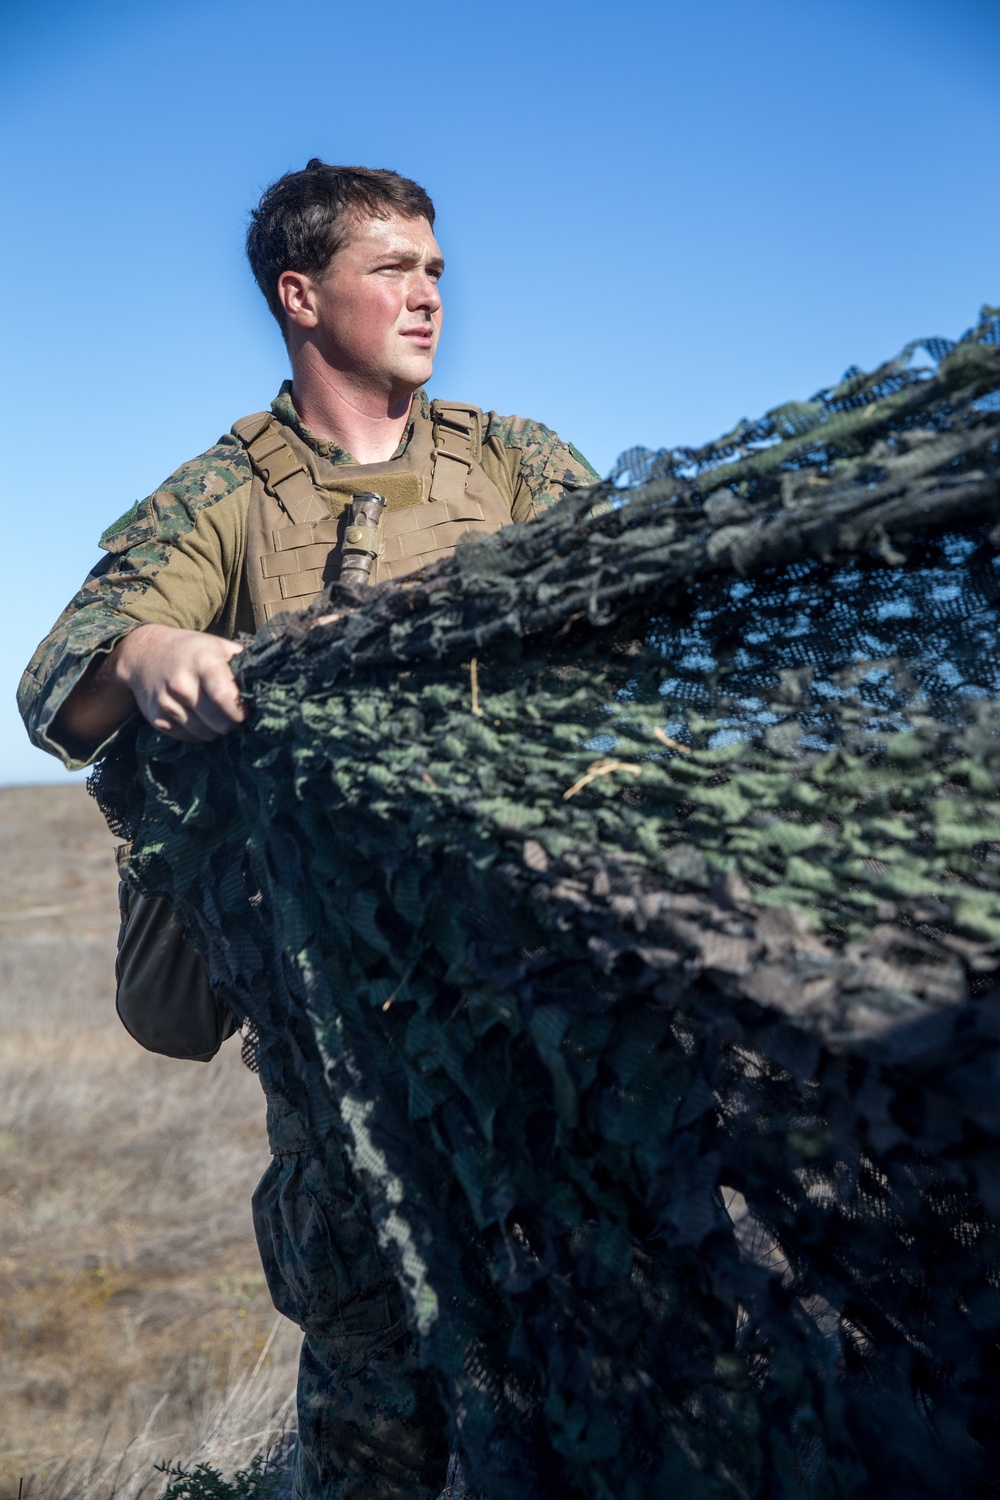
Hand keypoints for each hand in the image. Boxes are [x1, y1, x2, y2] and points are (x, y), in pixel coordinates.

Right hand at [112, 624, 245, 741]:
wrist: (144, 653)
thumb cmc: (191, 650)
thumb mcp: (218, 646)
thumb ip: (243, 664)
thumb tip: (273, 681)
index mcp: (203, 663)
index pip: (225, 696)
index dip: (240, 711)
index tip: (246, 713)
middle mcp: (181, 683)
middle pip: (217, 722)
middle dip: (232, 725)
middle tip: (235, 720)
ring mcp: (166, 702)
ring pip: (203, 734)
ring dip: (216, 732)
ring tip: (219, 719)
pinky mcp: (156, 718)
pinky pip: (187, 737)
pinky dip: (198, 734)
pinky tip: (200, 720)